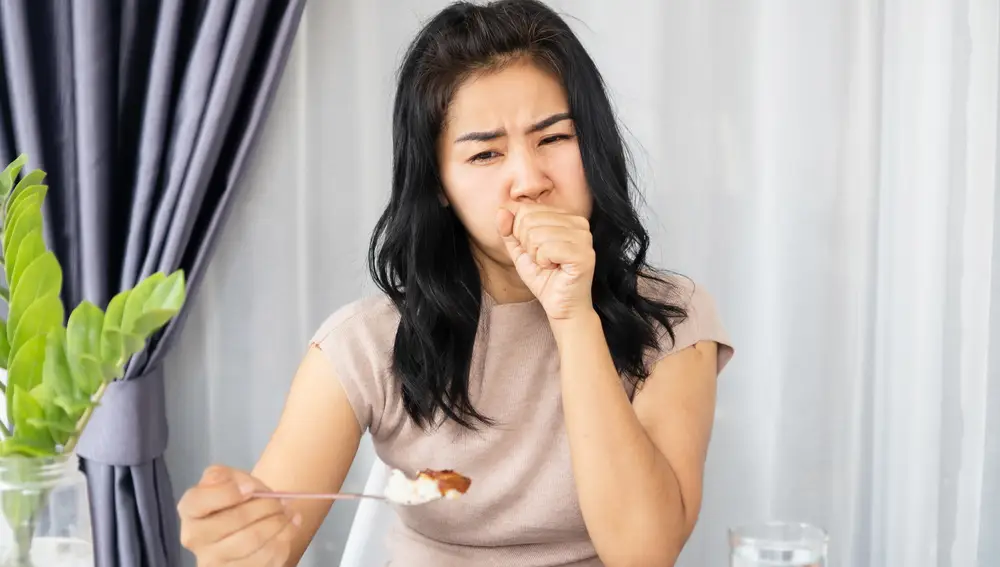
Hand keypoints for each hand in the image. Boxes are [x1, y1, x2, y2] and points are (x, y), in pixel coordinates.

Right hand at [178, 465, 299, 565]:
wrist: (246, 524)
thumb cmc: (236, 498)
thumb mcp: (229, 477)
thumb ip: (228, 475)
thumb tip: (244, 486)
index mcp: (190, 510)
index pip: (200, 500)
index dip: (229, 492)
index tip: (251, 487)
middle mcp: (194, 538)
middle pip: (235, 520)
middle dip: (265, 506)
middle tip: (280, 500)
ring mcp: (213, 561)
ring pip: (252, 541)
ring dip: (278, 523)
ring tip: (288, 512)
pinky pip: (265, 558)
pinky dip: (283, 539)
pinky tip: (289, 527)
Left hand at [496, 203, 595, 319]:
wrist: (561, 306)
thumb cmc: (544, 278)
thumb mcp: (520, 250)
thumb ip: (509, 230)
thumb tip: (502, 210)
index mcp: (565, 216)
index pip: (526, 209)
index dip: (519, 233)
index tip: (534, 250)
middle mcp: (578, 222)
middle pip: (529, 219)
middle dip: (527, 245)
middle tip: (542, 260)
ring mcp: (583, 237)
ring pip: (537, 234)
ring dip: (536, 255)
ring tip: (549, 264)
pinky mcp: (584, 254)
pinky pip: (547, 249)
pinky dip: (543, 262)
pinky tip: (555, 268)